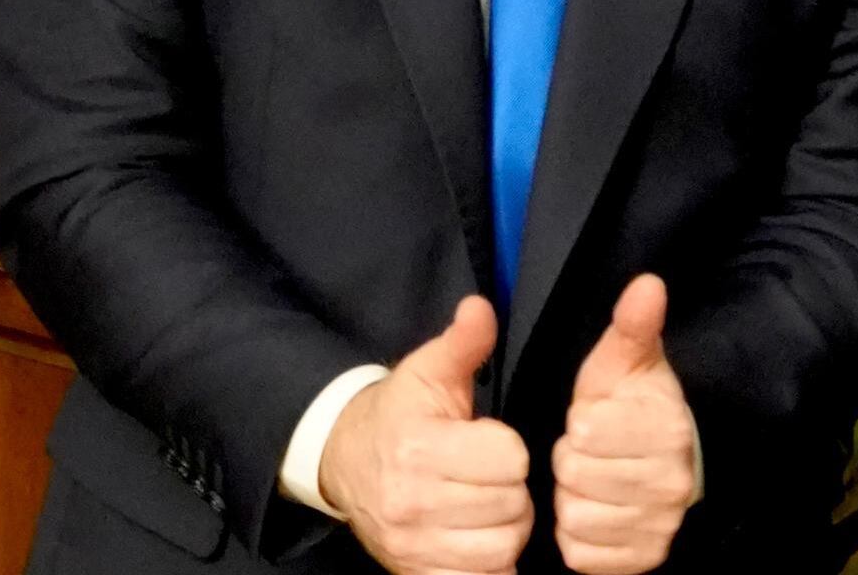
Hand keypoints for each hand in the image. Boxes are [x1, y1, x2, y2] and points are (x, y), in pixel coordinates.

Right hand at [320, 296, 534, 574]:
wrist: (344, 461)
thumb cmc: (399, 414)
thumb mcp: (427, 372)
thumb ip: (463, 342)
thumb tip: (481, 308)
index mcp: (419, 448)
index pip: (509, 460)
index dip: (512, 449)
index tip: (494, 442)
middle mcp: (412, 502)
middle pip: (511, 508)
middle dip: (513, 490)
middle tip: (494, 476)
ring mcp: (412, 545)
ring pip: (502, 550)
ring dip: (506, 530)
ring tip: (489, 506)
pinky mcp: (414, 573)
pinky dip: (490, 565)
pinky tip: (479, 538)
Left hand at [554, 274, 695, 573]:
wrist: (662, 465)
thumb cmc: (630, 407)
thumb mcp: (625, 362)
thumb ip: (633, 325)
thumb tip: (648, 283)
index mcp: (668, 428)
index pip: (587, 432)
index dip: (578, 423)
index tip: (590, 419)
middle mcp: (672, 482)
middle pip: (578, 477)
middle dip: (571, 462)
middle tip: (586, 453)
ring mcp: (660, 525)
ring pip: (577, 518)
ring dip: (571, 500)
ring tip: (588, 482)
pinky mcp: (644, 559)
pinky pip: (582, 554)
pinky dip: (577, 537)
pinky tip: (591, 513)